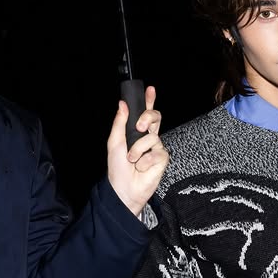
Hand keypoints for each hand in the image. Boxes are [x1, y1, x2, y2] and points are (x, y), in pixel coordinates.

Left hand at [107, 85, 168, 216]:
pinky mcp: (162, 159)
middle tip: (139, 126)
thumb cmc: (118, 167)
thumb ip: (120, 123)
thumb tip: (122, 104)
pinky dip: (145, 161)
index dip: (149, 101)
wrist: (124, 188)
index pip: (145, 113)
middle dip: (149, 117)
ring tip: (132, 160)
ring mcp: (156, 148)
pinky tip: (141, 168)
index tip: (150, 89)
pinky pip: (156, 153)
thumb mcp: (114, 142)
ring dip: (138, 149)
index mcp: (136, 132)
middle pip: (156, 118)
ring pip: (152, 137)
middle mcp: (148, 138)